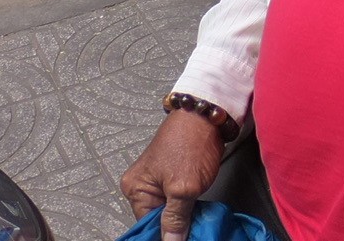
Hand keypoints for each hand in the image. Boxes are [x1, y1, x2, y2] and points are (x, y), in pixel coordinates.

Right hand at [120, 110, 224, 240]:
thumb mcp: (184, 187)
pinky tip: (196, 212)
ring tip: (195, 222)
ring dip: (182, 219)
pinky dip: (186, 209)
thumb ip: (176, 218)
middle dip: (174, 228)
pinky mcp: (173, 176)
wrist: (208, 115)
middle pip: (156, 220)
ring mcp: (158, 180)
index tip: (181, 238)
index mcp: (136, 188)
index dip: (164, 234)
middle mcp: (142, 185)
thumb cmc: (192, 142)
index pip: (146, 225)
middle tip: (192, 231)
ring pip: (168, 212)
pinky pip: (176, 201)